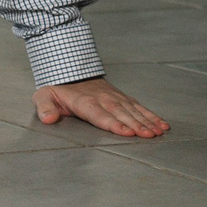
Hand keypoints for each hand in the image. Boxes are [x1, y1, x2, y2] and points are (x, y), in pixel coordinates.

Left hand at [32, 77, 168, 138]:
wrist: (70, 69)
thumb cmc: (57, 89)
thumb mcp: (43, 96)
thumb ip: (45, 108)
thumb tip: (48, 119)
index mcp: (84, 102)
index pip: (100, 115)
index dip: (114, 123)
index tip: (126, 131)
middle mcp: (103, 100)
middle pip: (121, 114)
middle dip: (136, 125)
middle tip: (149, 136)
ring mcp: (115, 98)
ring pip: (133, 111)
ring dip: (147, 122)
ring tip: (158, 132)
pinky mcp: (123, 98)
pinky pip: (139, 107)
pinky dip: (152, 115)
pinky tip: (162, 125)